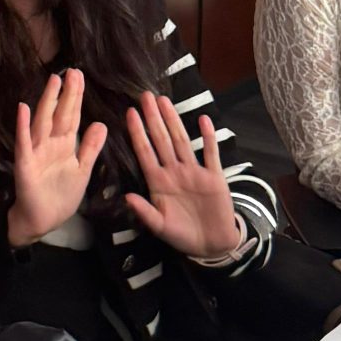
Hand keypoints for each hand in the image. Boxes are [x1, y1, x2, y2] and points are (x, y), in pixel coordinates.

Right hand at [7, 70, 107, 247]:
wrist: (42, 220)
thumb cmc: (60, 196)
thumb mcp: (82, 170)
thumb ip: (90, 148)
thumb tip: (101, 124)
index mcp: (64, 145)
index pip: (72, 117)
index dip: (76, 98)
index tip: (80, 77)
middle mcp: (50, 144)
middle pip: (59, 114)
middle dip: (66, 94)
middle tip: (72, 71)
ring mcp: (36, 152)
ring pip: (42, 123)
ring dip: (47, 102)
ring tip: (53, 82)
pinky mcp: (25, 164)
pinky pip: (24, 143)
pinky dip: (22, 126)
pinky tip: (23, 109)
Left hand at [122, 93, 241, 261]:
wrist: (212, 245)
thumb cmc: (182, 235)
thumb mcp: (160, 227)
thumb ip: (144, 212)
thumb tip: (126, 198)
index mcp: (159, 182)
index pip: (145, 152)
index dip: (138, 133)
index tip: (129, 113)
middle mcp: (174, 172)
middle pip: (162, 140)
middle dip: (153, 118)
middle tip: (145, 95)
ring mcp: (194, 172)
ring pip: (182, 141)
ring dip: (174, 121)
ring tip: (165, 101)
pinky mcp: (214, 176)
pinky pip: (211, 153)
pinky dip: (208, 137)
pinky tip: (203, 120)